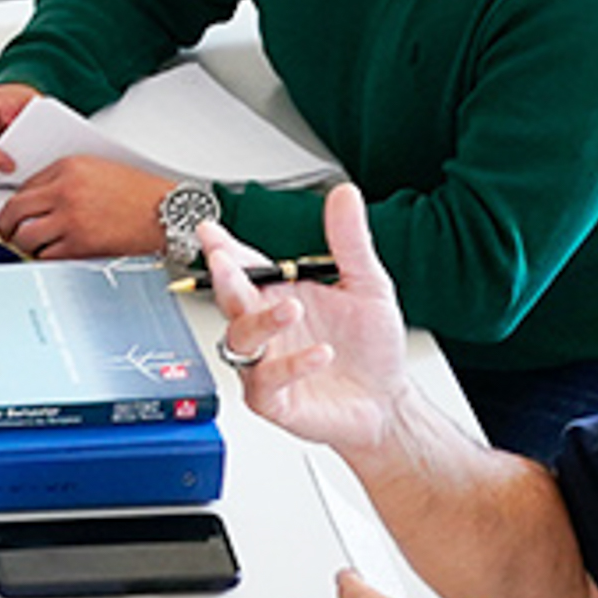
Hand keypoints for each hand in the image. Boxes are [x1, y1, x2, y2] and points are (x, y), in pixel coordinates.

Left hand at [0, 156, 175, 258]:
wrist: (166, 212)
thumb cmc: (139, 193)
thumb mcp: (98, 169)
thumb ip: (66, 179)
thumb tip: (39, 199)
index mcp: (69, 167)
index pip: (24, 186)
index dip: (16, 203)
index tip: (15, 212)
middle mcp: (66, 191)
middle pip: (15, 210)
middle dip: (6, 225)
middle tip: (7, 232)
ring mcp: (71, 219)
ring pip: (26, 236)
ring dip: (24, 244)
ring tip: (30, 246)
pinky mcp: (80, 244)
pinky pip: (46, 256)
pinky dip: (45, 258)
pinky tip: (52, 254)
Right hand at [198, 183, 413, 455]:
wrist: (387, 401)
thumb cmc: (371, 348)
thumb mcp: (368, 285)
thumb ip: (350, 241)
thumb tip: (345, 195)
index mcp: (281, 294)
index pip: (245, 266)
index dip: (224, 248)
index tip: (209, 230)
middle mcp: (267, 329)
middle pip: (231, 299)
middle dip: (225, 278)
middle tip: (225, 261)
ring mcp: (266, 364)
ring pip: (241, 340)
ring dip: (262, 322)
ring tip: (292, 309)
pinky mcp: (275, 400)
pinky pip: (267, 382)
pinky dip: (291, 366)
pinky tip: (320, 354)